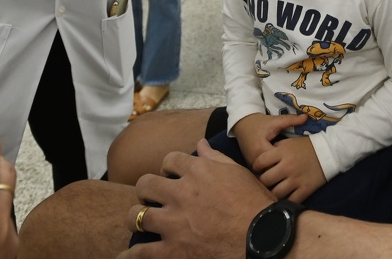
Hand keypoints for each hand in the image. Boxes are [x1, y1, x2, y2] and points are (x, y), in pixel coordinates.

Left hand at [123, 140, 273, 258]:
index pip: (169, 160)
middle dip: (146, 190)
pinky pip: (141, 252)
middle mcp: (180, 193)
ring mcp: (174, 222)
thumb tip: (200, 143)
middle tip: (151, 198)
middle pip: (145, 184)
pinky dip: (130, 254)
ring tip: (138, 222)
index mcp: (198, 171)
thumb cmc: (256, 204)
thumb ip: (215, 158)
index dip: (168, 168)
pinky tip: (126, 255)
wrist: (264, 238)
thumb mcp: (238, 173)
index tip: (170, 176)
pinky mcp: (172, 250)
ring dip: (137, 218)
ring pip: (137, 215)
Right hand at [231, 113, 305, 170]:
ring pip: (266, 176)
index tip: (299, 162)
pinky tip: (280, 174)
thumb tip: (306, 117)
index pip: (277, 163)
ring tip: (290, 175)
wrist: (243, 124)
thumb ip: (291, 120)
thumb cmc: (260, 123)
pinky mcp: (251, 166)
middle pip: (271, 173)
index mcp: (261, 149)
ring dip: (277, 175)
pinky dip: (271, 174)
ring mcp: (251, 164)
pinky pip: (262, 174)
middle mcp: (254, 160)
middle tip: (297, 172)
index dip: (289, 163)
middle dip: (283, 173)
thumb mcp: (275, 121)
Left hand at [252, 136, 325, 202]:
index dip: (256, 167)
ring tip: (273, 190)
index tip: (258, 170)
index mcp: (282, 152)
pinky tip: (284, 198)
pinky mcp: (305, 189)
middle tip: (265, 182)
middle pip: (265, 179)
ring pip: (276, 193)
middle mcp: (287, 166)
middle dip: (263, 181)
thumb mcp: (289, 142)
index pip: (260, 162)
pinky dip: (285, 201)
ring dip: (272, 193)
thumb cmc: (306, 146)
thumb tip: (262, 161)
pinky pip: (291, 201)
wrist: (329, 152)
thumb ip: (274, 150)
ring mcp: (296, 179)